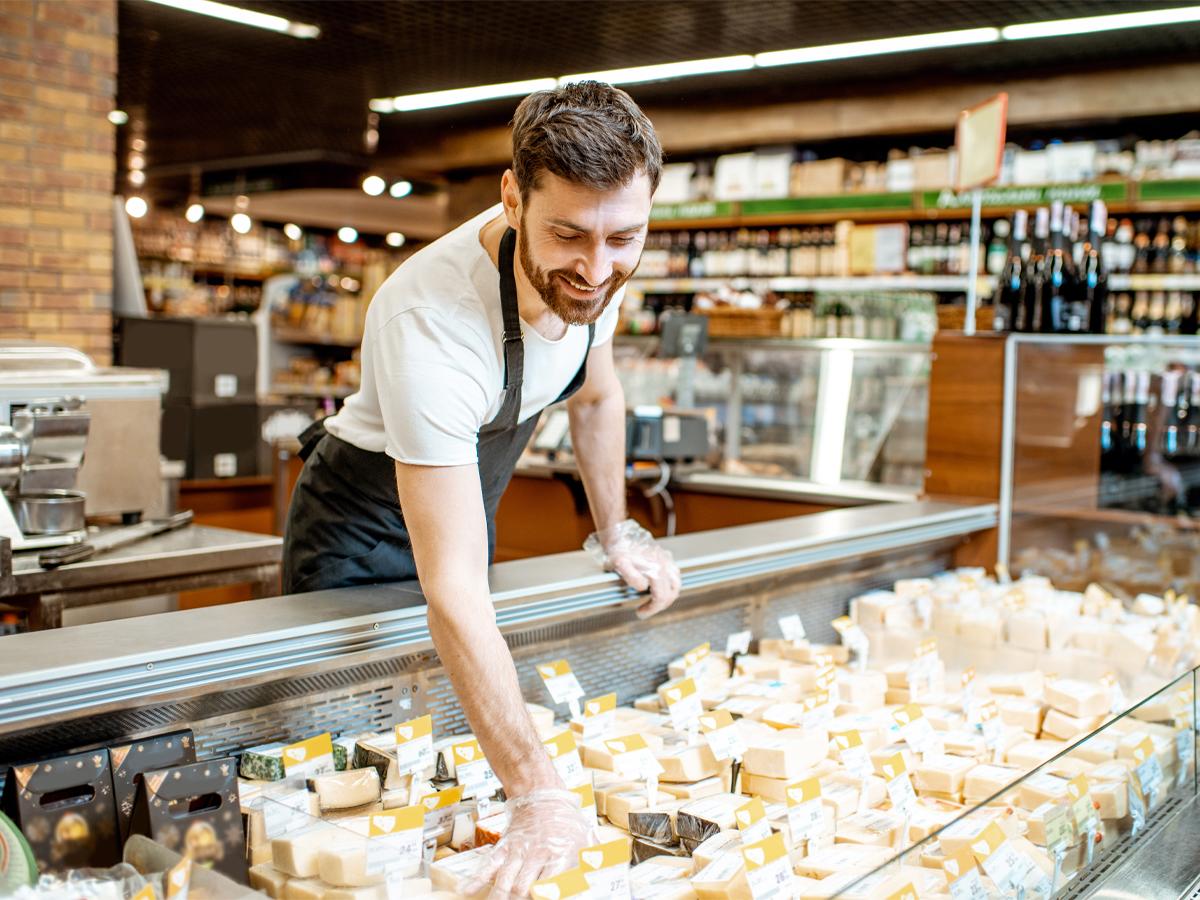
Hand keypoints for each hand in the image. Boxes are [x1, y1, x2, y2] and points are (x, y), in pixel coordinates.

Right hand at [464, 789, 594, 897]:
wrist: (541, 792)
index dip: (543, 898)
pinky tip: (467, 891)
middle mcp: (537, 853)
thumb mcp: (586, 839)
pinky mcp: (504, 846)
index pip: (551, 886)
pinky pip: (488, 864)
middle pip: (522, 888)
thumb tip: (602, 878)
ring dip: (498, 898)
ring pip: (504, 880)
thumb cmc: (566, 821)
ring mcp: (518, 850)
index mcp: (560, 854)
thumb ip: (593, 862)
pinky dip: (476, 879)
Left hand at [585, 519, 681, 617]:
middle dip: (658, 606)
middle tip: (645, 610)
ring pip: (676, 584)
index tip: (640, 613)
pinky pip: (675, 574)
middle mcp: (664, 564)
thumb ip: (632, 578)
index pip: (660, 597)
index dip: (651, 609)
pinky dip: (671, 584)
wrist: (619, 535)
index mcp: (655, 569)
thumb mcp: (620, 565)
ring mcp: (666, 560)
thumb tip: (643, 587)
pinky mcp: (665, 556)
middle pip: (670, 593)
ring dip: (668, 596)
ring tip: (656, 602)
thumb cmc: (618, 551)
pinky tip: (662, 587)